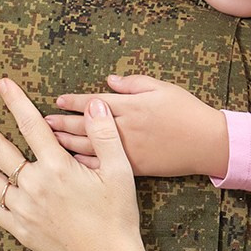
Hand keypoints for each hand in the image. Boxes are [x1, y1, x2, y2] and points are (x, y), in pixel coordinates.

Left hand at [0, 78, 155, 250]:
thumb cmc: (118, 217)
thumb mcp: (120, 172)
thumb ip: (104, 135)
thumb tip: (94, 104)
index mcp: (58, 169)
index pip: (32, 126)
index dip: (16, 102)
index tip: (2, 84)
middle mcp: (35, 186)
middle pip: (0, 150)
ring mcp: (24, 210)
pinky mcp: (21, 230)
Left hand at [49, 74, 228, 178]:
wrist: (207, 143)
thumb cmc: (187, 112)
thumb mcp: (162, 88)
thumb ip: (134, 83)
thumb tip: (110, 81)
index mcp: (128, 108)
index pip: (92, 104)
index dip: (73, 102)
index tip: (57, 101)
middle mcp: (123, 130)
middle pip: (83, 127)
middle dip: (60, 124)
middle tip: (42, 123)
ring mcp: (126, 152)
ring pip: (88, 149)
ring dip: (65, 144)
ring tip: (47, 143)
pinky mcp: (133, 169)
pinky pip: (102, 169)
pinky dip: (83, 167)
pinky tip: (69, 167)